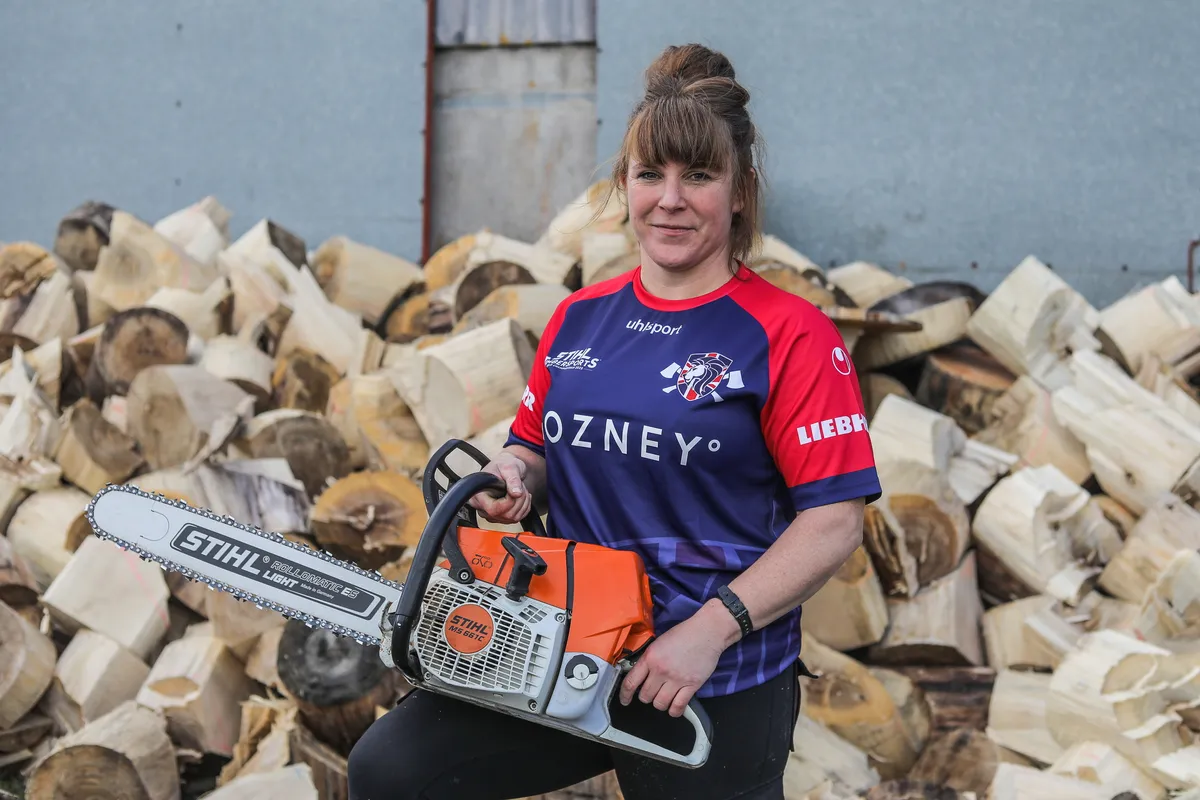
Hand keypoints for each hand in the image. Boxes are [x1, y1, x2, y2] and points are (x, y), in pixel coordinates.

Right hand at [468, 452, 532, 524]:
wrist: (505, 469)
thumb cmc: (503, 465)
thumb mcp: (508, 467)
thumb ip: (512, 479)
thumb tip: (516, 493)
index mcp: (478, 495)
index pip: (494, 509)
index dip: (508, 502)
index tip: (513, 490)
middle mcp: (482, 508)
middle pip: (505, 515)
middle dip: (519, 500)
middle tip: (521, 486)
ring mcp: (491, 514)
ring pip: (512, 518)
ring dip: (523, 503)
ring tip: (521, 489)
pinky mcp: (500, 517)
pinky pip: (516, 519)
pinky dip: (524, 508)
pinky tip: (521, 497)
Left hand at [618, 602, 738, 716]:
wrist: (707, 631)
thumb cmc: (685, 633)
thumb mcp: (658, 642)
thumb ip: (649, 659)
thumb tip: (640, 674)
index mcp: (650, 657)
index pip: (631, 682)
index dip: (624, 695)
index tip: (625, 700)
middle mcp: (661, 670)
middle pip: (645, 696)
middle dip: (646, 697)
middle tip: (651, 693)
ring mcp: (676, 679)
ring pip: (660, 704)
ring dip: (660, 703)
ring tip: (664, 698)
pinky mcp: (691, 685)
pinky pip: (678, 706)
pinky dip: (675, 710)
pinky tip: (675, 707)